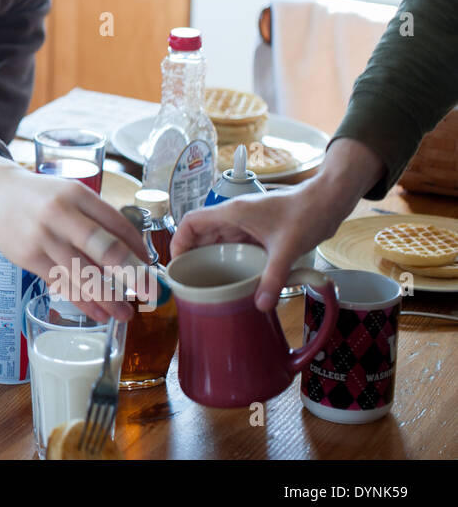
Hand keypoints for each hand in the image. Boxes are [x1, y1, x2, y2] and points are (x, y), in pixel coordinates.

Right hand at [0, 155, 151, 321]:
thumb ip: (95, 218)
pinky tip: (98, 313)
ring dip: (108, 298)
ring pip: (82, 274)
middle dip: (131, 274)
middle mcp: (61, 214)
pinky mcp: (27, 257)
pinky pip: (60, 284)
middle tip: (150, 294)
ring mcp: (42, 237)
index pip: (117, 224)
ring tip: (125, 314)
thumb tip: (131, 252)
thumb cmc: (39, 196)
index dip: (138, 249)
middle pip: (103, 248)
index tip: (150, 268)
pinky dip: (82, 302)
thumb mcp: (69, 193)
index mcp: (78, 195)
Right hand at [172, 137, 383, 311]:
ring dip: (209, 257)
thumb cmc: (306, 214)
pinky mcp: (256, 229)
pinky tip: (233, 275)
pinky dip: (227, 258)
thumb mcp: (287, 248)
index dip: (178, 242)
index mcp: (231, 213)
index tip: (178, 265)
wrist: (328, 200)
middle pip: (200, 233)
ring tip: (207, 281)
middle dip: (192, 255)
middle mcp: (233, 216)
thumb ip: (273, 278)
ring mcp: (245, 222)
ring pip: (216, 239)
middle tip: (191, 280)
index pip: (191, 222)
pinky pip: (233, 243)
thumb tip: (260, 305)